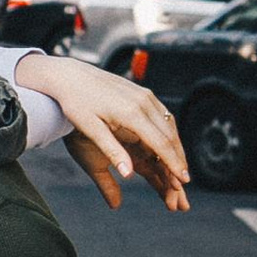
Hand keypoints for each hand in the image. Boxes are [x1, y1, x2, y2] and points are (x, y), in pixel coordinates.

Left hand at [15, 49, 190, 211]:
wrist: (71, 75)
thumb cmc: (76, 103)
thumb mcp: (91, 130)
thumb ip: (112, 151)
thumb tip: (128, 174)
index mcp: (132, 113)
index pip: (161, 143)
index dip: (173, 164)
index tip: (183, 181)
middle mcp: (143, 102)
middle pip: (169, 135)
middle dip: (179, 158)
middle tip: (185, 180)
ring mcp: (144, 95)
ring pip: (169, 124)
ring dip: (175, 146)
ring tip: (178, 165)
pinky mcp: (142, 92)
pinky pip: (162, 115)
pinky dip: (168, 132)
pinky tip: (167, 143)